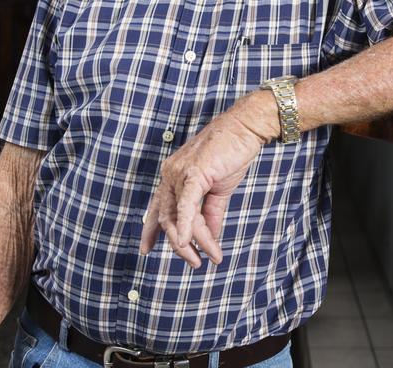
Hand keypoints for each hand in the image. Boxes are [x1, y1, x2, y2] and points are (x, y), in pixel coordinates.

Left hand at [138, 91, 278, 266]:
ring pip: (179, 217)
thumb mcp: (219, 189)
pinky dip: (187, 227)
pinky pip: (187, 206)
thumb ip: (211, 214)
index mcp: (172, 175)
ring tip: (208, 258)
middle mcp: (170, 174)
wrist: (246, 129)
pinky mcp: (194, 173)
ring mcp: (179, 173)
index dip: (150, 230)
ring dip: (194, 242)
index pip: (157, 207)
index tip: (146, 249)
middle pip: (166, 218)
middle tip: (194, 263)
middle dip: (179, 245)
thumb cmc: (232, 153)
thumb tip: (210, 238)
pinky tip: (190, 243)